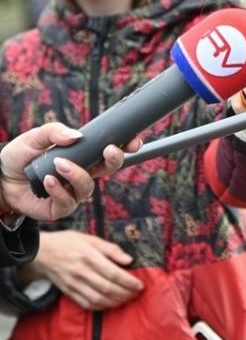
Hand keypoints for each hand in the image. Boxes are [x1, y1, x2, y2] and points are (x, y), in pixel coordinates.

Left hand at [0, 123, 140, 221]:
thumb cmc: (18, 157)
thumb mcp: (34, 137)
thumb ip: (54, 131)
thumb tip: (77, 135)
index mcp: (81, 155)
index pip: (108, 151)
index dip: (124, 146)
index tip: (132, 140)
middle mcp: (80, 174)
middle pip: (108, 170)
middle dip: (113, 160)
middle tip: (108, 150)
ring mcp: (71, 192)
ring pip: (88, 188)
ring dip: (77, 175)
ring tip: (59, 165)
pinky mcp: (59, 208)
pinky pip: (68, 202)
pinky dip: (59, 190)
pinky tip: (48, 180)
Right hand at [21, 229, 143, 309]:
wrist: (41, 252)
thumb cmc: (68, 242)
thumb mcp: (89, 238)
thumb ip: (110, 249)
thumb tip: (129, 260)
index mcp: (88, 256)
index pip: (113, 273)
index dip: (128, 282)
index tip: (140, 285)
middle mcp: (80, 272)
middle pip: (107, 288)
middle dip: (125, 293)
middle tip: (136, 293)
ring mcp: (73, 284)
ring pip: (98, 299)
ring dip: (116, 302)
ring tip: (127, 299)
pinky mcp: (68, 292)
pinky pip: (87, 304)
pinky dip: (101, 306)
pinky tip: (111, 303)